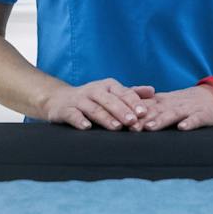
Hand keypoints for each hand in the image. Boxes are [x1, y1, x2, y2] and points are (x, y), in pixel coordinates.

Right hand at [38, 78, 156, 129]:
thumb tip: (152, 91)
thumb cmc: (93, 99)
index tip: (143, 113)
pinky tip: (86, 127)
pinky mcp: (65, 110)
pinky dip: (79, 120)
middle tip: (133, 122)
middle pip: (110, 100)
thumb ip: (131, 93)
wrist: (59, 100)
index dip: (133, 102)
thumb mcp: (112, 93)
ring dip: (105, 118)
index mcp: (108, 86)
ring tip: (116, 127)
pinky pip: (73, 114)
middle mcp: (94, 90)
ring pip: (93, 108)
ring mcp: (79, 100)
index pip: (124, 93)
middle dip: (122, 111)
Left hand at [129, 84, 212, 130]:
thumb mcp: (165, 103)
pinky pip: (196, 119)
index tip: (118, 120)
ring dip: (161, 121)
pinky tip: (182, 128)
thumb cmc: (185, 103)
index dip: (132, 112)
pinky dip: (190, 123)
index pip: (145, 106)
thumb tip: (121, 115)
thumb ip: (147, 108)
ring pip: (173, 115)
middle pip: (156, 111)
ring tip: (150, 128)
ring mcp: (188, 109)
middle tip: (130, 127)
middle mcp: (173, 104)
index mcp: (163, 102)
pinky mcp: (203, 115)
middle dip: (143, 119)